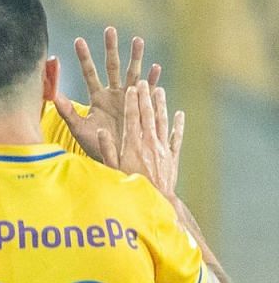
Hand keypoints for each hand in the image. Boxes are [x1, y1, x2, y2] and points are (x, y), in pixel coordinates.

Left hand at [52, 27, 159, 162]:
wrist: (115, 158)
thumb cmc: (94, 145)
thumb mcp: (78, 128)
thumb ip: (67, 111)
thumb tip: (51, 95)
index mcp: (97, 97)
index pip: (89, 73)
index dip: (84, 58)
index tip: (77, 40)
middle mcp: (113, 94)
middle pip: (112, 66)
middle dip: (111, 48)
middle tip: (109, 29)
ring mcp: (129, 98)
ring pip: (133, 73)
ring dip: (136, 57)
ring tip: (137, 40)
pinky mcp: (141, 106)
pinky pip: (149, 90)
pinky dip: (152, 79)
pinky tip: (155, 67)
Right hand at [95, 80, 183, 201]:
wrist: (156, 200)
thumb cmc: (130, 185)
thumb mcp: (113, 169)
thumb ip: (108, 150)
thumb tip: (102, 132)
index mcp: (133, 145)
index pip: (132, 118)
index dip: (132, 102)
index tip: (132, 89)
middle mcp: (149, 143)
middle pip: (148, 115)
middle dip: (145, 97)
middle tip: (143, 83)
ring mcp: (163, 148)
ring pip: (162, 121)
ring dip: (161, 105)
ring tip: (160, 90)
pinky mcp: (173, 156)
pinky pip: (176, 136)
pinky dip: (178, 124)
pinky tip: (179, 114)